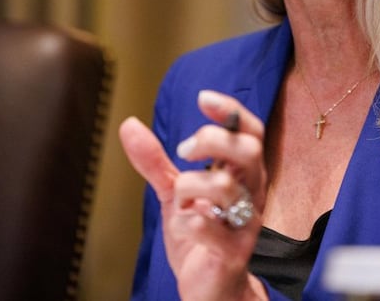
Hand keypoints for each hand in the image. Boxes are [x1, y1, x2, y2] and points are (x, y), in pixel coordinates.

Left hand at [119, 90, 268, 300]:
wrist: (210, 290)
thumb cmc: (201, 237)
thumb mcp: (173, 194)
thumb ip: (156, 162)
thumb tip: (129, 124)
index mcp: (242, 176)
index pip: (250, 132)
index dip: (231, 111)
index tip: (202, 98)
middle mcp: (251, 196)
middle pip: (248, 151)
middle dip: (212, 141)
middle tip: (184, 150)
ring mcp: (245, 225)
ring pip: (226, 188)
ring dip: (190, 185)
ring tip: (179, 198)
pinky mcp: (233, 253)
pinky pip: (209, 228)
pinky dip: (186, 223)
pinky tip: (181, 227)